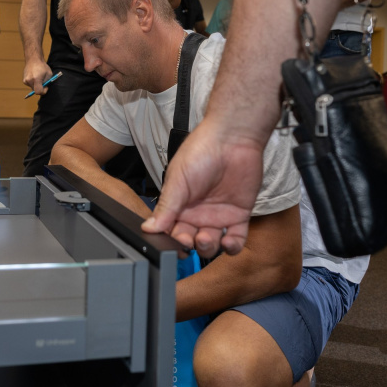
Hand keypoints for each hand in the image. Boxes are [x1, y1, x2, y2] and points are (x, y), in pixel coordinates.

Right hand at [23, 58, 53, 94]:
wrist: (33, 59)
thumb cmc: (42, 66)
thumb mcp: (48, 74)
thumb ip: (47, 83)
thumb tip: (44, 90)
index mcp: (36, 79)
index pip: (38, 92)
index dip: (43, 91)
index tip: (46, 87)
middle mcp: (29, 80)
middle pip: (36, 91)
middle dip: (40, 88)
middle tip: (43, 82)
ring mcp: (25, 81)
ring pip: (33, 88)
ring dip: (37, 85)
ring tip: (38, 77)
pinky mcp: (24, 81)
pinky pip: (30, 85)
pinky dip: (33, 83)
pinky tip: (34, 76)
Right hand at [142, 118, 263, 256]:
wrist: (232, 139)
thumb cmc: (201, 151)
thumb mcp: (178, 180)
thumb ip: (166, 207)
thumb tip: (148, 228)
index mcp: (179, 204)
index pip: (171, 230)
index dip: (171, 239)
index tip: (172, 241)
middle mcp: (197, 212)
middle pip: (190, 240)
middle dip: (189, 245)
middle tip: (190, 239)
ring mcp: (218, 215)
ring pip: (212, 244)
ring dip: (208, 247)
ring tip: (207, 238)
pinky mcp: (239, 215)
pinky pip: (236, 239)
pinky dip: (232, 247)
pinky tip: (228, 241)